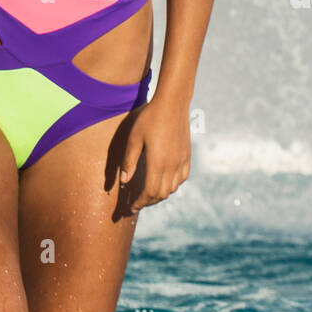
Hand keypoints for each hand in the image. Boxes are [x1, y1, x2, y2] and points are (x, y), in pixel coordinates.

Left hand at [118, 97, 191, 213]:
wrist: (172, 103)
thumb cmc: (150, 118)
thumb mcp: (134, 138)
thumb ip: (129, 160)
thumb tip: (124, 181)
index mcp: (157, 163)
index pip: (149, 193)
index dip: (139, 203)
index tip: (131, 208)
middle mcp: (172, 166)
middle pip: (161, 194)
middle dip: (148, 202)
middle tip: (137, 203)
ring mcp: (182, 161)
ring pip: (172, 188)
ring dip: (160, 194)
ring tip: (148, 193)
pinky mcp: (187, 155)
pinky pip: (182, 178)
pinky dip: (173, 185)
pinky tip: (165, 181)